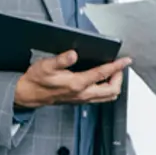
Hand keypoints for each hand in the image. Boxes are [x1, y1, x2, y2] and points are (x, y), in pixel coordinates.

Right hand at [14, 49, 128, 109]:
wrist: (29, 94)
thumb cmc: (37, 80)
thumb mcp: (46, 66)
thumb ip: (61, 60)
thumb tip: (73, 54)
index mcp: (77, 84)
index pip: (103, 74)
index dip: (117, 66)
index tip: (126, 60)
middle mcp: (82, 94)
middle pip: (112, 90)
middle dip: (119, 77)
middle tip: (118, 66)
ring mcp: (82, 99)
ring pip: (108, 96)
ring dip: (114, 84)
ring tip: (113, 72)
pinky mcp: (80, 100)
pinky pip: (100, 97)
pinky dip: (107, 88)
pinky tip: (102, 79)